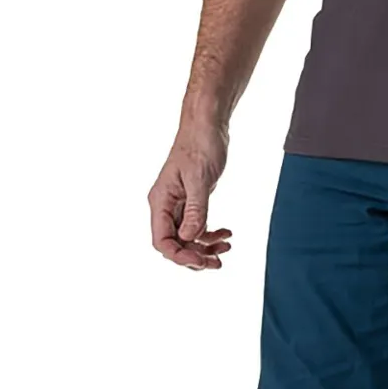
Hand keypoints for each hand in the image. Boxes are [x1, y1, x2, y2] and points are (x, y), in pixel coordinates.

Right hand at [149, 120, 233, 270]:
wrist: (207, 125)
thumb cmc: (200, 145)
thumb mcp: (200, 179)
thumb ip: (195, 210)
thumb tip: (190, 238)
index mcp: (160, 201)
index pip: (162, 241)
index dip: (180, 256)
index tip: (202, 261)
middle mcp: (165, 205)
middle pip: (175, 243)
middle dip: (195, 256)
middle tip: (218, 263)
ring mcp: (178, 204)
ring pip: (187, 237)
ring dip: (205, 247)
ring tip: (226, 248)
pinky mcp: (191, 201)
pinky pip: (197, 226)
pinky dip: (211, 233)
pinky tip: (227, 233)